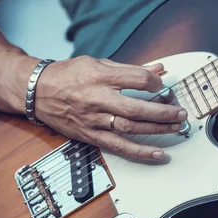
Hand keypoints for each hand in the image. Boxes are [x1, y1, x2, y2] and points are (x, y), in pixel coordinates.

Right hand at [35, 56, 187, 159]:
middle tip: (180, 112)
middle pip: (136, 108)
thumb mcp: (98, 63)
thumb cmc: (67, 75)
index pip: (135, 79)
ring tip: (176, 128)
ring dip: (157, 130)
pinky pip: (119, 147)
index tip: (161, 83)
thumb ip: (130, 68)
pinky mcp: (91, 136)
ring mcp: (94, 120)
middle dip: (162, 111)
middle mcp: (97, 99)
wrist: (37, 92)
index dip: (154, 81)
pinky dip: (140, 151)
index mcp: (99, 76)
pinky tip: (157, 153)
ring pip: (130, 128)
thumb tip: (158, 68)